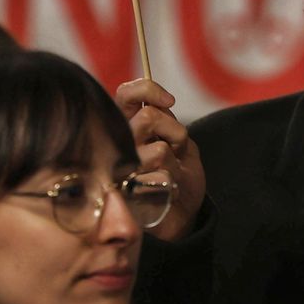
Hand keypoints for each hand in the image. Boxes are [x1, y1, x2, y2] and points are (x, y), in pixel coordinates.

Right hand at [115, 78, 204, 241]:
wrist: (185, 214)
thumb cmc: (180, 175)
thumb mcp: (179, 141)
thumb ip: (166, 120)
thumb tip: (160, 103)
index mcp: (128, 126)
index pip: (125, 95)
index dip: (147, 89)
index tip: (170, 101)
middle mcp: (118, 145)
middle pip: (147, 117)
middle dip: (174, 130)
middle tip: (177, 147)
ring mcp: (122, 169)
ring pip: (158, 150)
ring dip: (176, 161)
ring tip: (173, 173)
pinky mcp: (130, 193)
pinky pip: (161, 177)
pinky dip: (174, 182)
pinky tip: (168, 190)